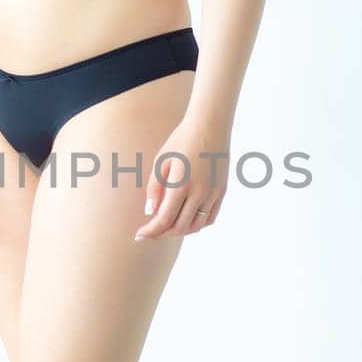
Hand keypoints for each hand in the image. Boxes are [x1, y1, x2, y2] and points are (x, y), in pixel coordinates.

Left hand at [134, 120, 229, 239]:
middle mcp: (200, 193)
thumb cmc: (181, 141)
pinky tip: (186, 219)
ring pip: (196, 226)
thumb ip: (155, 189)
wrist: (209, 126)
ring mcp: (213, 194)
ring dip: (180, 231)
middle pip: (180, 227)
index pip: (164, 219)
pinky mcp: (222, 191)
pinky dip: (197, 224)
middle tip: (151, 232)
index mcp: (181, 185)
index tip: (139, 235)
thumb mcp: (161, 161)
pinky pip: (210, 218)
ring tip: (167, 227)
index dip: (150, 231)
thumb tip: (150, 213)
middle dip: (162, 234)